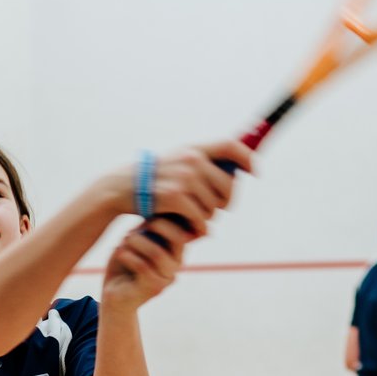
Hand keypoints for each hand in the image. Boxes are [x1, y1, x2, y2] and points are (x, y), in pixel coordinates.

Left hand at [102, 218, 192, 307]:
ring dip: (137, 243)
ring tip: (123, 243)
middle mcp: (177, 265)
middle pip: (177, 237)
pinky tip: (119, 253)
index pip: (183, 227)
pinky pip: (143, 267)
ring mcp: (167, 278)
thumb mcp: (137, 240)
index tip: (143, 217)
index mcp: (176, 250)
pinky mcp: (153, 289)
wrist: (115, 295)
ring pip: (157, 253)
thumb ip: (149, 227)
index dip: (164, 217)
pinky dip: (129, 256)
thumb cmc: (125, 263)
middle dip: (154, 226)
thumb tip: (155, 201)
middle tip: (132, 230)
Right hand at [130, 140, 247, 233]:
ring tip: (193, 217)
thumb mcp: (176, 161)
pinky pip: (201, 219)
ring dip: (207, 217)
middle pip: (228, 185)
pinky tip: (190, 229)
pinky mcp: (176, 198)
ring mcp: (184, 178)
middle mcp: (192, 160)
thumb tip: (236, 173)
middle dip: (226, 201)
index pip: (231, 146)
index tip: (254, 172)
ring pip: (215, 206)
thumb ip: (202, 163)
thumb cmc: (153, 179)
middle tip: (217, 209)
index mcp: (194, 149)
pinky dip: (198, 228)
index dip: (247, 158)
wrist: (121, 187)